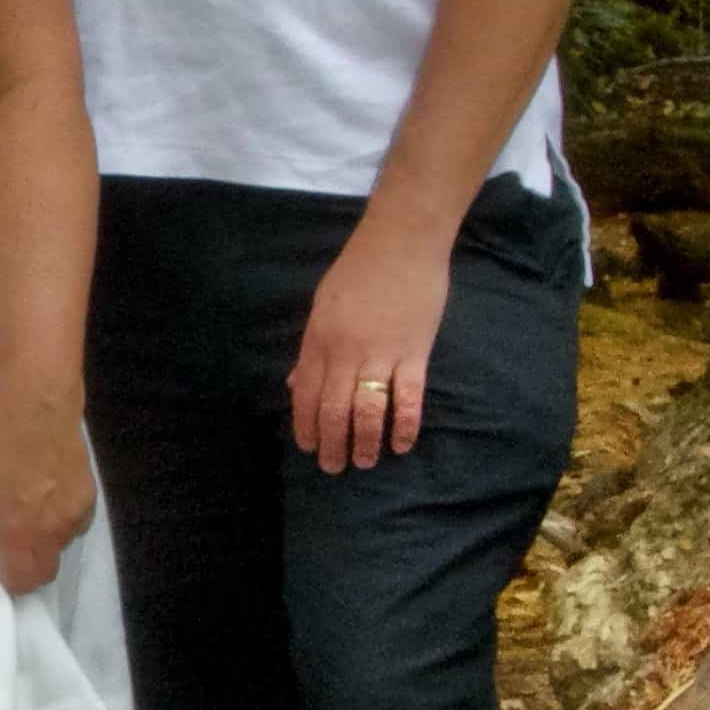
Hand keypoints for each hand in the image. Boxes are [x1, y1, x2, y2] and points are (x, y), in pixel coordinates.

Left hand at [0, 398, 96, 593]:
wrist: (40, 411)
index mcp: (17, 532)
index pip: (21, 582)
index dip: (10, 580)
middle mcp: (49, 532)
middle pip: (44, 575)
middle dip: (29, 571)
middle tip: (13, 547)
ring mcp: (72, 518)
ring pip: (61, 550)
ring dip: (46, 544)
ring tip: (31, 514)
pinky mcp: (89, 501)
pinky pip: (76, 528)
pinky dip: (63, 523)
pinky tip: (50, 499)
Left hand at [289, 220, 450, 472]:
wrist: (402, 241)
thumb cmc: (359, 269)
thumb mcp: (323, 306)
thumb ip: (311, 348)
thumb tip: (294, 383)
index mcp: (319, 340)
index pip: (306, 393)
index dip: (305, 425)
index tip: (308, 447)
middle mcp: (345, 352)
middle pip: (333, 409)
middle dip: (330, 444)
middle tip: (332, 467)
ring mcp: (381, 355)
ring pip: (367, 411)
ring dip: (364, 443)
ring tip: (363, 463)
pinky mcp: (415, 353)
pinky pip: (408, 398)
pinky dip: (405, 426)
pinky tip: (401, 445)